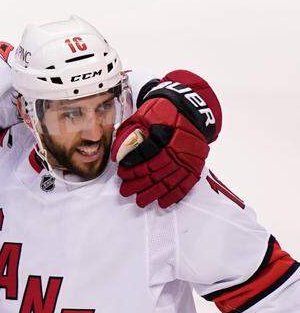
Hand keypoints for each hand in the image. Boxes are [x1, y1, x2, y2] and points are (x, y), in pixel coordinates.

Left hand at [112, 69, 221, 207]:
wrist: (190, 109)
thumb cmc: (162, 112)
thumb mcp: (143, 115)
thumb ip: (129, 132)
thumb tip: (116, 154)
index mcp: (164, 132)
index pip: (146, 153)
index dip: (132, 165)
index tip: (121, 172)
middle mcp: (178, 147)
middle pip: (156, 170)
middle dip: (139, 183)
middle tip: (125, 191)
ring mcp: (188, 157)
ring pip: (170, 179)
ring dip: (154, 193)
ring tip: (140, 201)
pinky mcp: (195, 164)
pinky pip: (186, 183)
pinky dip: (175, 194)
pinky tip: (163, 203)